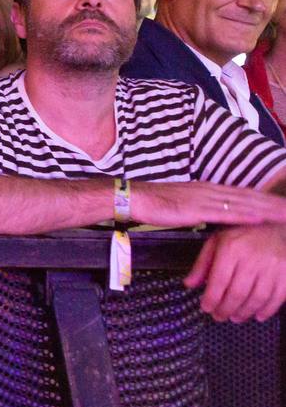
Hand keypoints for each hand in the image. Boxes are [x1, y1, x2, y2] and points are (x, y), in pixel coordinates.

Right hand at [129, 181, 285, 227]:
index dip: (266, 198)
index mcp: (209, 189)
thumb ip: (202, 209)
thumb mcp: (184, 206)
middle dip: (274, 202)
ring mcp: (206, 198)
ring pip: (244, 203)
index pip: (244, 193)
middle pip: (250, 196)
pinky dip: (246, 214)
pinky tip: (261, 217)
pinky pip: (227, 212)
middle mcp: (212, 191)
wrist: (135, 198)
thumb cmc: (155, 204)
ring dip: (268, 208)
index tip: (284, 203)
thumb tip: (214, 217)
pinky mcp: (198, 209)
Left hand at [185, 224, 285, 321]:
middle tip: (219, 317)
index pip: (219, 280)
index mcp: (232, 249)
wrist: (275, 226)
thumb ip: (202, 263)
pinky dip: (267, 310)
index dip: (212, 299)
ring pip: (257, 298)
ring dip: (245, 312)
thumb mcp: (217, 242)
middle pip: (238, 293)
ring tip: (235, 317)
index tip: (206, 308)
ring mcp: (273, 267)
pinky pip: (278, 297)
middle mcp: (252, 258)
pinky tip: (257, 315)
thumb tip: (189, 284)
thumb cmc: (242, 235)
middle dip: (226, 309)